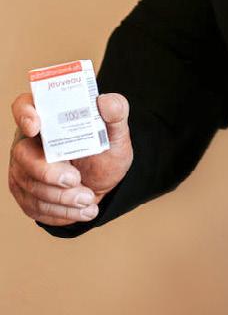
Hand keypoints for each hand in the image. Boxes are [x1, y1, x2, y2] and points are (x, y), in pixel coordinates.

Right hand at [8, 92, 132, 225]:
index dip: (24, 114)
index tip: (36, 127)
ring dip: (61, 197)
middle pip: (23, 154)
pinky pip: (34, 206)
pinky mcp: (25, 193)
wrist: (105, 183)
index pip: (24, 105)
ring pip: (30, 185)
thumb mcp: (117, 133)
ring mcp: (23, 169)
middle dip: (49, 172)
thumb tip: (105, 102)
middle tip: (76, 179)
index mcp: (48, 118)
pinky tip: (82, 210)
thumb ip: (117, 113)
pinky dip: (61, 212)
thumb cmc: (105, 152)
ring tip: (88, 199)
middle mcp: (29, 142)